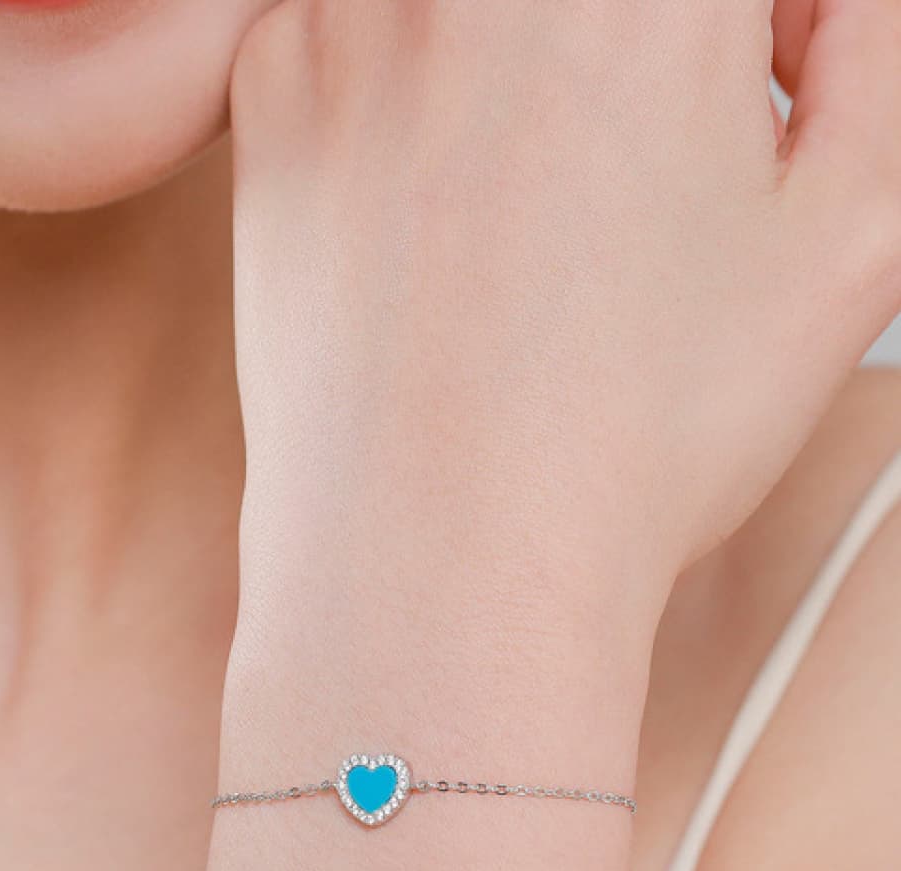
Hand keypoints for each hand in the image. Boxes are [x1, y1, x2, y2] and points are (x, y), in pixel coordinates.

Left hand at [229, 0, 900, 609]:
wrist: (445, 569)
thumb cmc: (636, 440)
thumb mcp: (852, 236)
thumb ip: (870, 48)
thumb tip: (821, 4)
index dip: (756, 33)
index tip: (748, 105)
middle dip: (636, 54)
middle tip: (638, 174)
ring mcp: (358, 6)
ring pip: (476, 5)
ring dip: (524, 68)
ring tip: (534, 220)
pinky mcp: (274, 83)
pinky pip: (369, 35)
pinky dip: (417, 103)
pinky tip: (445, 237)